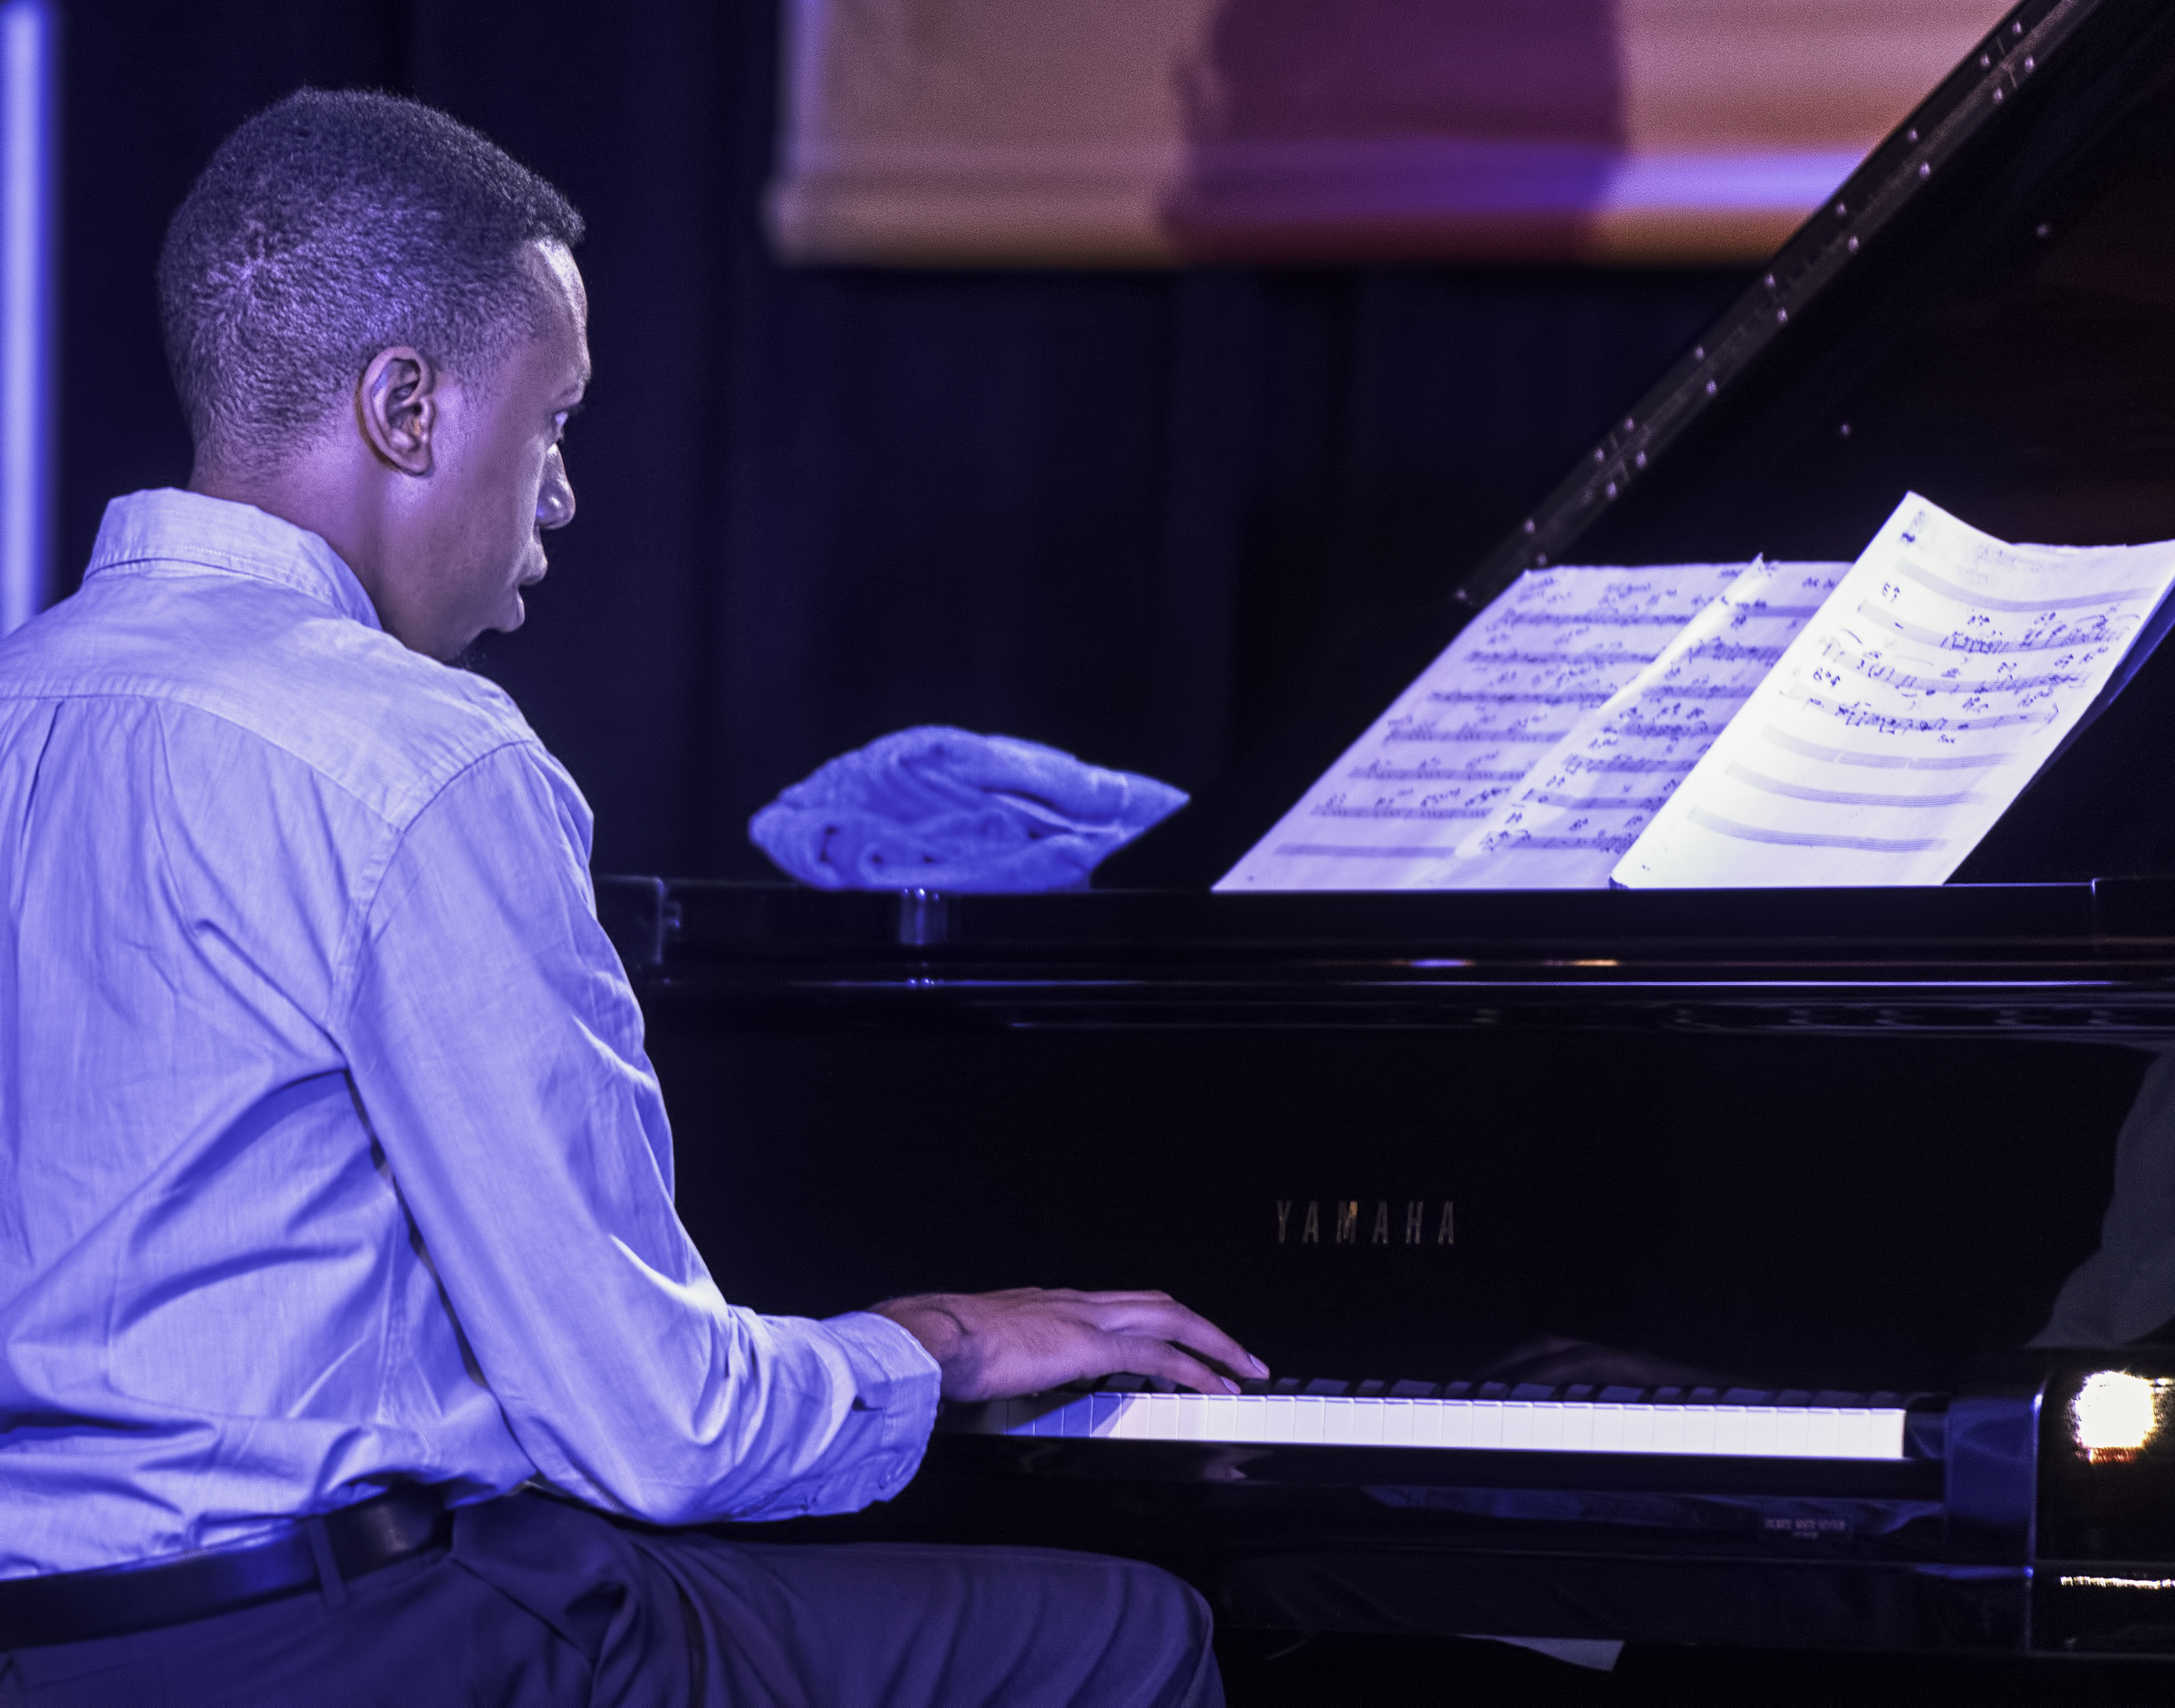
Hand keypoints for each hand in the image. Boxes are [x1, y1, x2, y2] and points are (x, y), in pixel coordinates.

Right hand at [870, 1287, 1268, 1401]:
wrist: (932, 1336)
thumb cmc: (945, 1345)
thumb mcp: (987, 1349)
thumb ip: (1010, 1357)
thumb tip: (1013, 1373)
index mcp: (1054, 1304)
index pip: (1123, 1306)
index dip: (1161, 1322)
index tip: (1181, 1341)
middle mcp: (1078, 1302)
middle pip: (1160, 1305)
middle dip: (1205, 1328)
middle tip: (1239, 1354)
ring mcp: (1087, 1319)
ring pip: (1171, 1321)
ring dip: (1215, 1345)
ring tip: (1246, 1370)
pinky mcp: (1090, 1346)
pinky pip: (1158, 1357)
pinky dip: (1195, 1370)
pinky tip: (1216, 1387)